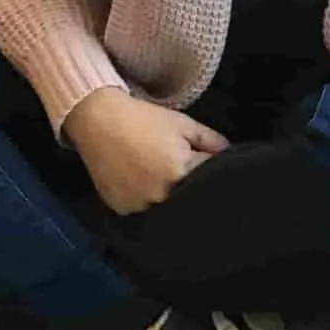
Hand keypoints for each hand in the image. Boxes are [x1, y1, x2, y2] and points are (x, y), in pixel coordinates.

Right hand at [62, 88, 228, 214]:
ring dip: (167, 196)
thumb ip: (211, 140)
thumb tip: (230, 153)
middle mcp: (162, 193)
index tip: (207, 163)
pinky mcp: (122, 208)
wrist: (99, 120)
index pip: (209, 175)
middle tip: (179, 170)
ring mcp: (140, 204)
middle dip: (190, 185)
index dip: (211, 168)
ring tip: (156, 175)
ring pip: (165, 206)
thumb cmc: (144, 119)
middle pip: (188, 195)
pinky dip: (145, 200)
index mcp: (181, 170)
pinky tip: (140, 183)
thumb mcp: (183, 124)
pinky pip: (142, 210)